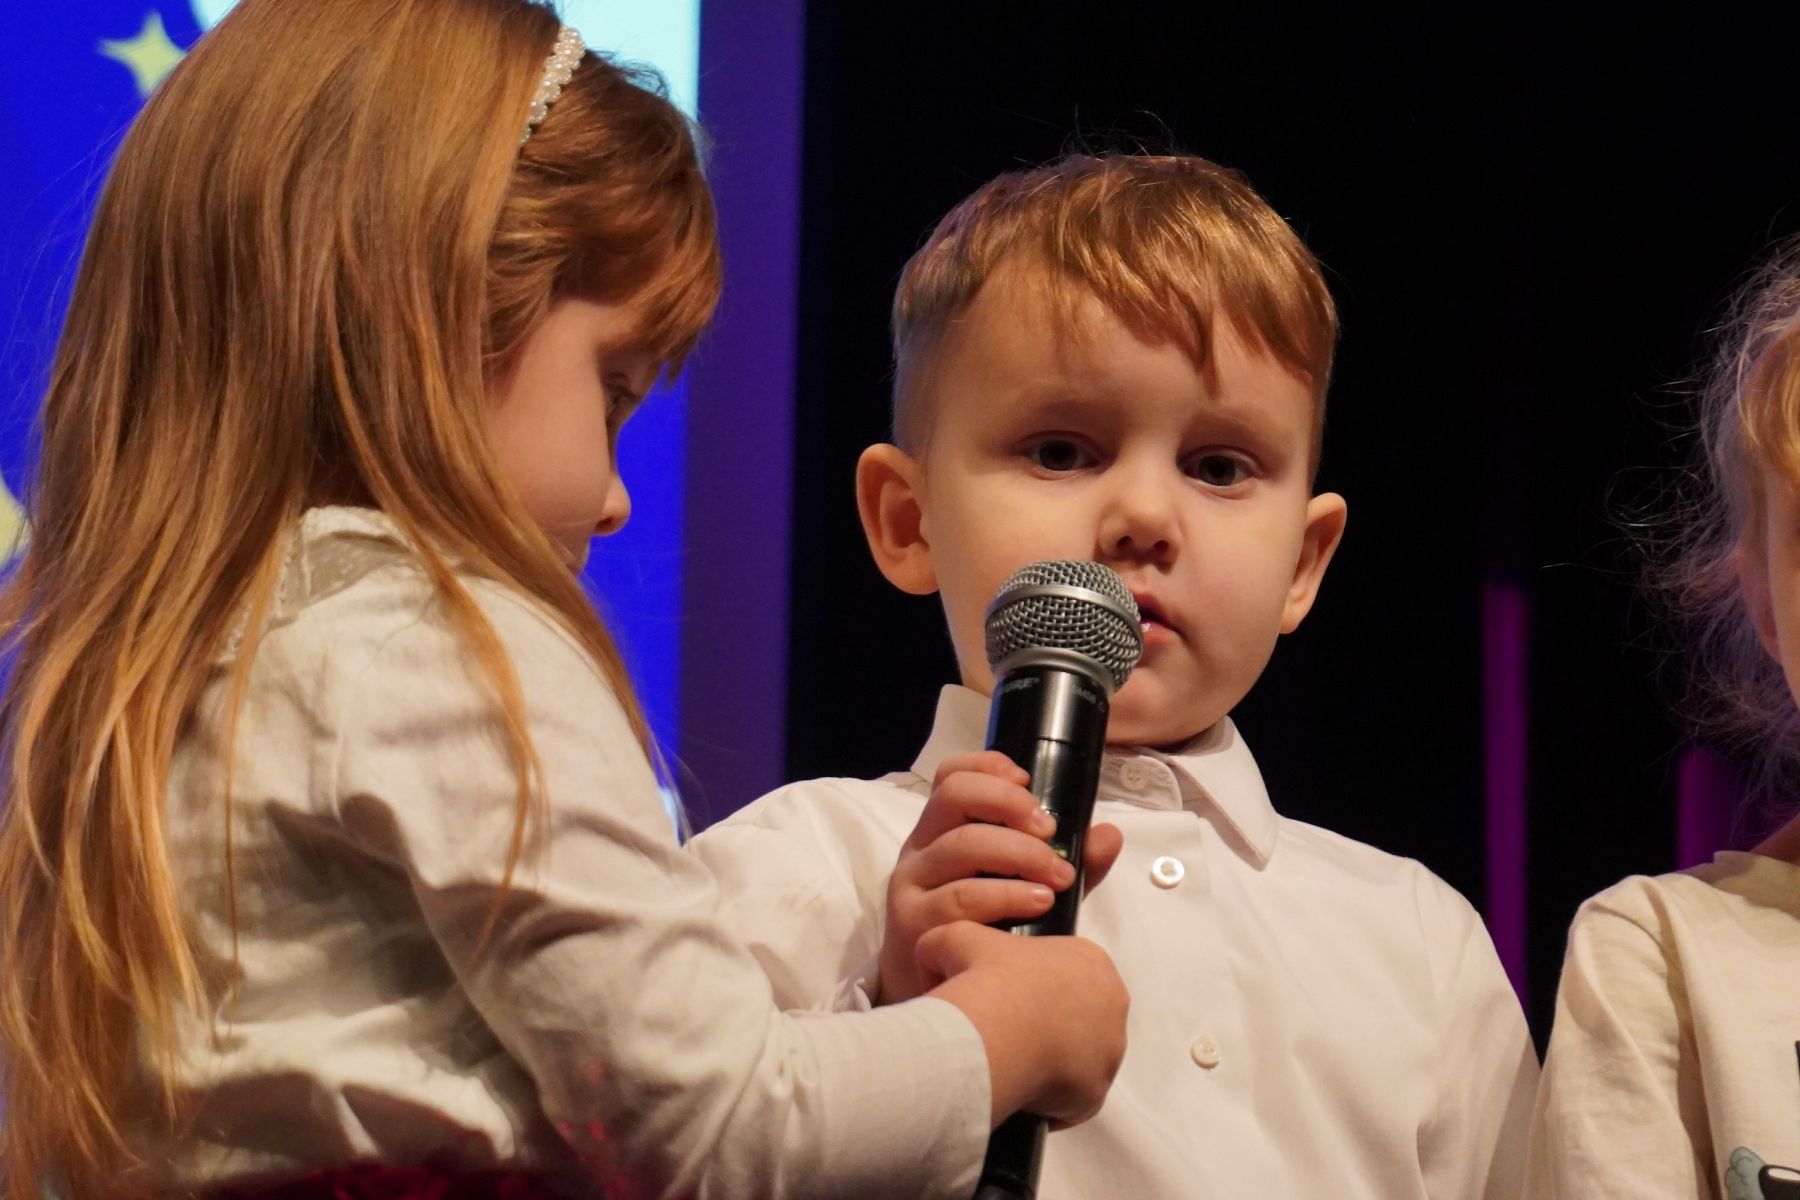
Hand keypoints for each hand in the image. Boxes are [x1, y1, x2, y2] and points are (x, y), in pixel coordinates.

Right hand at [878, 751, 1122, 1004]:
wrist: (939, 1008)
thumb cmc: (983, 939)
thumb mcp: (1023, 892)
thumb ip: (1065, 863)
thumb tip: (1108, 834)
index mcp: (942, 833)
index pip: (952, 776)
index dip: (989, 766)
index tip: (1028, 783)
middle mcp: (921, 851)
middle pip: (956, 797)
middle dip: (1012, 806)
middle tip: (1050, 832)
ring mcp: (913, 886)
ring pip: (962, 845)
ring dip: (1020, 854)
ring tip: (1058, 876)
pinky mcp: (915, 924)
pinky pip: (961, 897)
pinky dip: (1007, 895)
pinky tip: (1039, 904)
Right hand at [920, 921, 1127, 1127]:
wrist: (992, 1032)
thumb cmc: (983, 979)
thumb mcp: (957, 938)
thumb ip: (953, 942)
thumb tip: (943, 965)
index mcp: (1090, 959)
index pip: (1067, 974)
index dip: (1034, 988)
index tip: (1006, 999)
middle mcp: (1113, 1002)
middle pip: (1079, 1016)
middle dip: (1048, 1025)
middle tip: (1008, 1034)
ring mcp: (1110, 1049)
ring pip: (1079, 1058)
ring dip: (1052, 1062)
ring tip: (1011, 1063)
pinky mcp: (1097, 1091)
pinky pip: (1073, 1099)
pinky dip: (1050, 1100)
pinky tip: (1021, 1094)